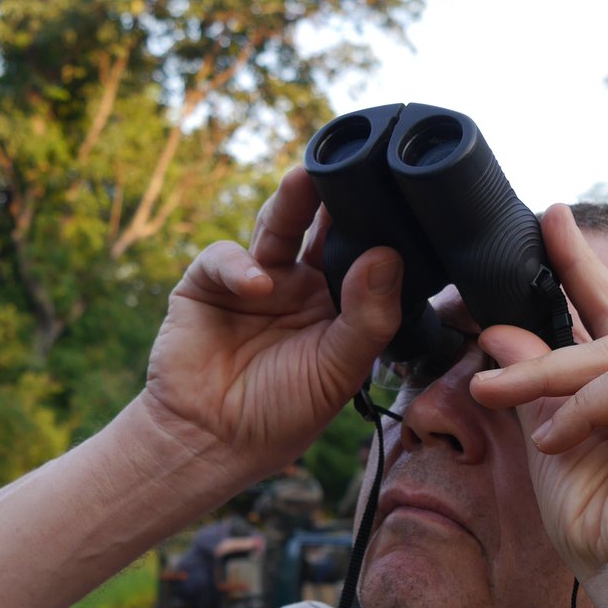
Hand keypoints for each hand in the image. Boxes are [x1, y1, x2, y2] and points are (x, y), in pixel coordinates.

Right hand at [132, 167, 401, 481]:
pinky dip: (240, 265)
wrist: (210, 442)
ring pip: (277, 227)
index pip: (362, 253)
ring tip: (304, 180)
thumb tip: (388, 256)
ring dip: (291, 203)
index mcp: (339, 304)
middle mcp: (300, 284)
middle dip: (334, 197)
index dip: (376, 227)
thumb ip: (367, 317)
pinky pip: (226, 257)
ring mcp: (255, 280)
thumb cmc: (281, 414)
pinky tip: (256, 286)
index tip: (398, 196)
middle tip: (351, 165)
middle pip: (321, 229)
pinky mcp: (209, 282)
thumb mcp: (338, 371)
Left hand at [469, 204, 607, 607]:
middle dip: (578, 266)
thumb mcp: (550, 441)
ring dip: (545, 375)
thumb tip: (501, 331)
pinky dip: (586, 408)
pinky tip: (560, 441)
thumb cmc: (602, 527)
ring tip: (495, 394)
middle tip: (549, 218)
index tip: (554, 222)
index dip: (580, 272)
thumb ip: (534, 386)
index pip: (607, 321)